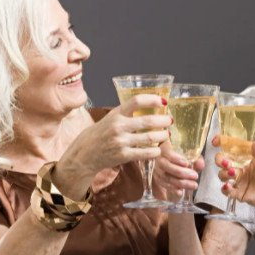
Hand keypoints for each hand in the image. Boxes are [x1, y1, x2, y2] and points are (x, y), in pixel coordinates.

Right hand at [56, 94, 171, 195]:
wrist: (84, 154)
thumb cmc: (101, 134)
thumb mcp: (110, 118)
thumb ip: (127, 113)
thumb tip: (150, 105)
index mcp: (116, 114)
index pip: (136, 101)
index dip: (152, 99)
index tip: (163, 101)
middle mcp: (118, 126)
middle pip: (148, 121)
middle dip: (163, 121)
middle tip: (170, 120)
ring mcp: (121, 142)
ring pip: (150, 138)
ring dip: (162, 136)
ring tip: (166, 135)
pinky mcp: (123, 156)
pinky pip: (146, 153)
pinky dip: (156, 151)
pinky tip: (158, 149)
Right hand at [155, 141, 204, 202]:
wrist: (176, 164)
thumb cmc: (184, 156)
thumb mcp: (192, 156)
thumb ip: (196, 159)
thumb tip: (200, 165)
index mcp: (165, 147)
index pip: (166, 151)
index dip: (176, 158)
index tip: (186, 163)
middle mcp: (159, 158)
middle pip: (165, 165)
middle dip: (181, 172)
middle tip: (195, 176)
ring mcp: (157, 169)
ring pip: (165, 177)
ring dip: (180, 182)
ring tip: (194, 185)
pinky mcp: (158, 179)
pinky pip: (164, 185)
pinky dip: (173, 189)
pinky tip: (181, 192)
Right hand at [213, 135, 254, 215]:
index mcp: (249, 157)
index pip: (234, 148)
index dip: (223, 143)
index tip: (216, 141)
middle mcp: (242, 168)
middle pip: (224, 161)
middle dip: (221, 160)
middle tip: (226, 162)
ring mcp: (240, 181)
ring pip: (223, 175)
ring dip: (223, 173)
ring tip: (232, 173)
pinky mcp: (240, 193)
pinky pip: (227, 191)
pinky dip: (225, 188)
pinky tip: (228, 186)